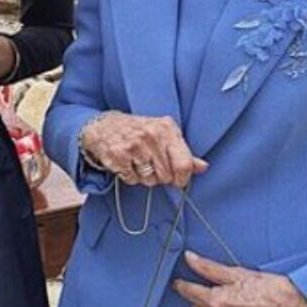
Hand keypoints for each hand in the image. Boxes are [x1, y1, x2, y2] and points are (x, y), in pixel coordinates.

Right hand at [80, 112, 207, 188]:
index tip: (178, 180)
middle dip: (160, 177)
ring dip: (144, 177)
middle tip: (151, 165)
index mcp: (167, 129)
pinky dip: (129, 176)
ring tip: (138, 163)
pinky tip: (126, 164)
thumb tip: (203, 167)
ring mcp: (134, 145)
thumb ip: (184, 154)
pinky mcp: (118, 155)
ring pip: (149, 180)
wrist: (104, 125)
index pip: (184, 164)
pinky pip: (132, 179)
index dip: (182, 178)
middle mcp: (151, 135)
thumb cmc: (138, 131)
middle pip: (166, 176)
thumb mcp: (164, 136)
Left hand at [173, 251, 306, 306]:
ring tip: (233, 301)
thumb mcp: (238, 273)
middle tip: (214, 289)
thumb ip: (209, 268)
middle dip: (202, 299)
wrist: (298, 306)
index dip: (182, 286)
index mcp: (217, 303)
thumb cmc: (273, 289)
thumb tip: (191, 259)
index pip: (189, 293)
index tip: (179, 283)